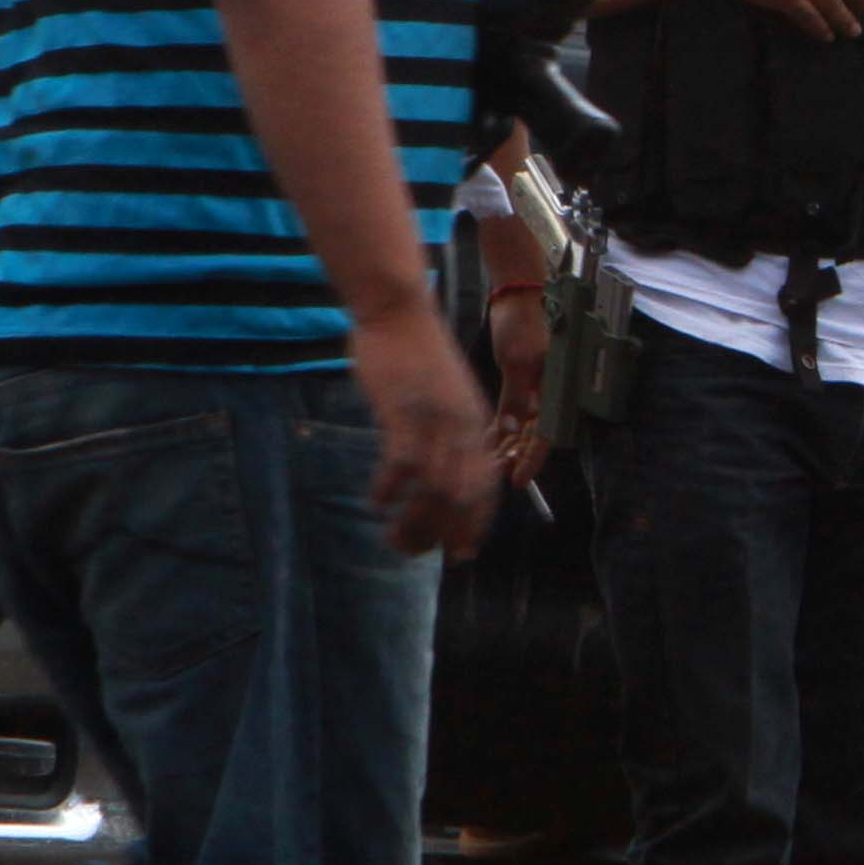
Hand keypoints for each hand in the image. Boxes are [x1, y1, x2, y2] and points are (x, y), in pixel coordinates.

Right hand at [350, 301, 501, 558]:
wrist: (401, 311)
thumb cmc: (417, 353)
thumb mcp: (446, 394)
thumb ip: (448, 429)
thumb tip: (439, 466)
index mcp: (476, 423)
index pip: (487, 485)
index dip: (476, 522)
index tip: (464, 551)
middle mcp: (463, 426)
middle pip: (465, 496)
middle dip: (445, 533)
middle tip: (419, 553)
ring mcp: (435, 420)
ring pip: (436, 488)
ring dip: (415, 522)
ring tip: (394, 540)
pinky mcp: (404, 411)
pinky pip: (402, 463)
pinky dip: (390, 490)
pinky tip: (377, 503)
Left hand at [485, 284, 549, 484]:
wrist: (518, 295)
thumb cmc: (524, 323)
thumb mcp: (517, 361)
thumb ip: (515, 397)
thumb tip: (513, 431)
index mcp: (557, 389)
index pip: (549, 434)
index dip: (533, 460)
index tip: (518, 479)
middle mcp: (551, 393)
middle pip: (536, 435)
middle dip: (515, 456)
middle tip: (491, 472)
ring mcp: (538, 388)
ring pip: (524, 427)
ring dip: (506, 444)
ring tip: (484, 460)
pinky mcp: (524, 381)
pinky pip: (515, 412)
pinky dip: (501, 426)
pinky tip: (485, 439)